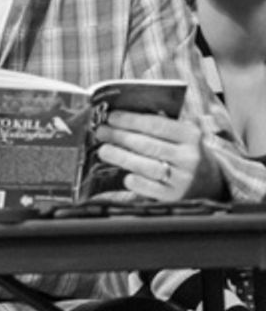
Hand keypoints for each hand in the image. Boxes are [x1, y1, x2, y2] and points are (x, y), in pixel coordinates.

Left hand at [92, 111, 221, 200]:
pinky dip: (136, 181)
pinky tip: (125, 175)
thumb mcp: (181, 134)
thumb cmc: (184, 151)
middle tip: (101, 132)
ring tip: (103, 150)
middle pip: (147, 145)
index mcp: (190, 135)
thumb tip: (121, 115)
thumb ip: (159, 123)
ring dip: (121, 157)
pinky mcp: (174, 195)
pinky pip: (151, 188)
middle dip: (119, 136)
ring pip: (146, 166)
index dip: (131, 120)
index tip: (112, 117)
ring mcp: (182, 178)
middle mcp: (188, 157)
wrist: (209, 180)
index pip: (157, 124)